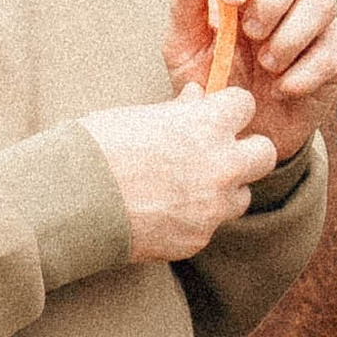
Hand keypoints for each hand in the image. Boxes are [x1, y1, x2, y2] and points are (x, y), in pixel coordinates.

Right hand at [79, 87, 279, 262]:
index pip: (246, 105)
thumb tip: (196, 97)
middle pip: (264, 154)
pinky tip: (162, 212)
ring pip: (242, 196)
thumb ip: (177, 111)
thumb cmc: (97, 149)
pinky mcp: (197, 239)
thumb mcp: (138, 116)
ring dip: (224, 190)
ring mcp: (211, 207)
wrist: (71, 202)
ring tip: (185, 187)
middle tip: (217, 153)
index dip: (229, 110)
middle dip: (245, 151)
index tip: (215, 114)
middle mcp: (220, 166)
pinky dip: (195, 219)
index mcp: (205, 125)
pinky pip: (210, 226)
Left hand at [164, 0, 336, 166]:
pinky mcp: (334, 54)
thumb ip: (185, 10)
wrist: (239, 135)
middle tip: (252, 33)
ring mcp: (312, 23)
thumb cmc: (212, 84)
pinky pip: (333, 48)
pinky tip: (283, 89)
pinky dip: (306, 71)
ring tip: (267, 66)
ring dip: (291, 34)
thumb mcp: (186, 51)